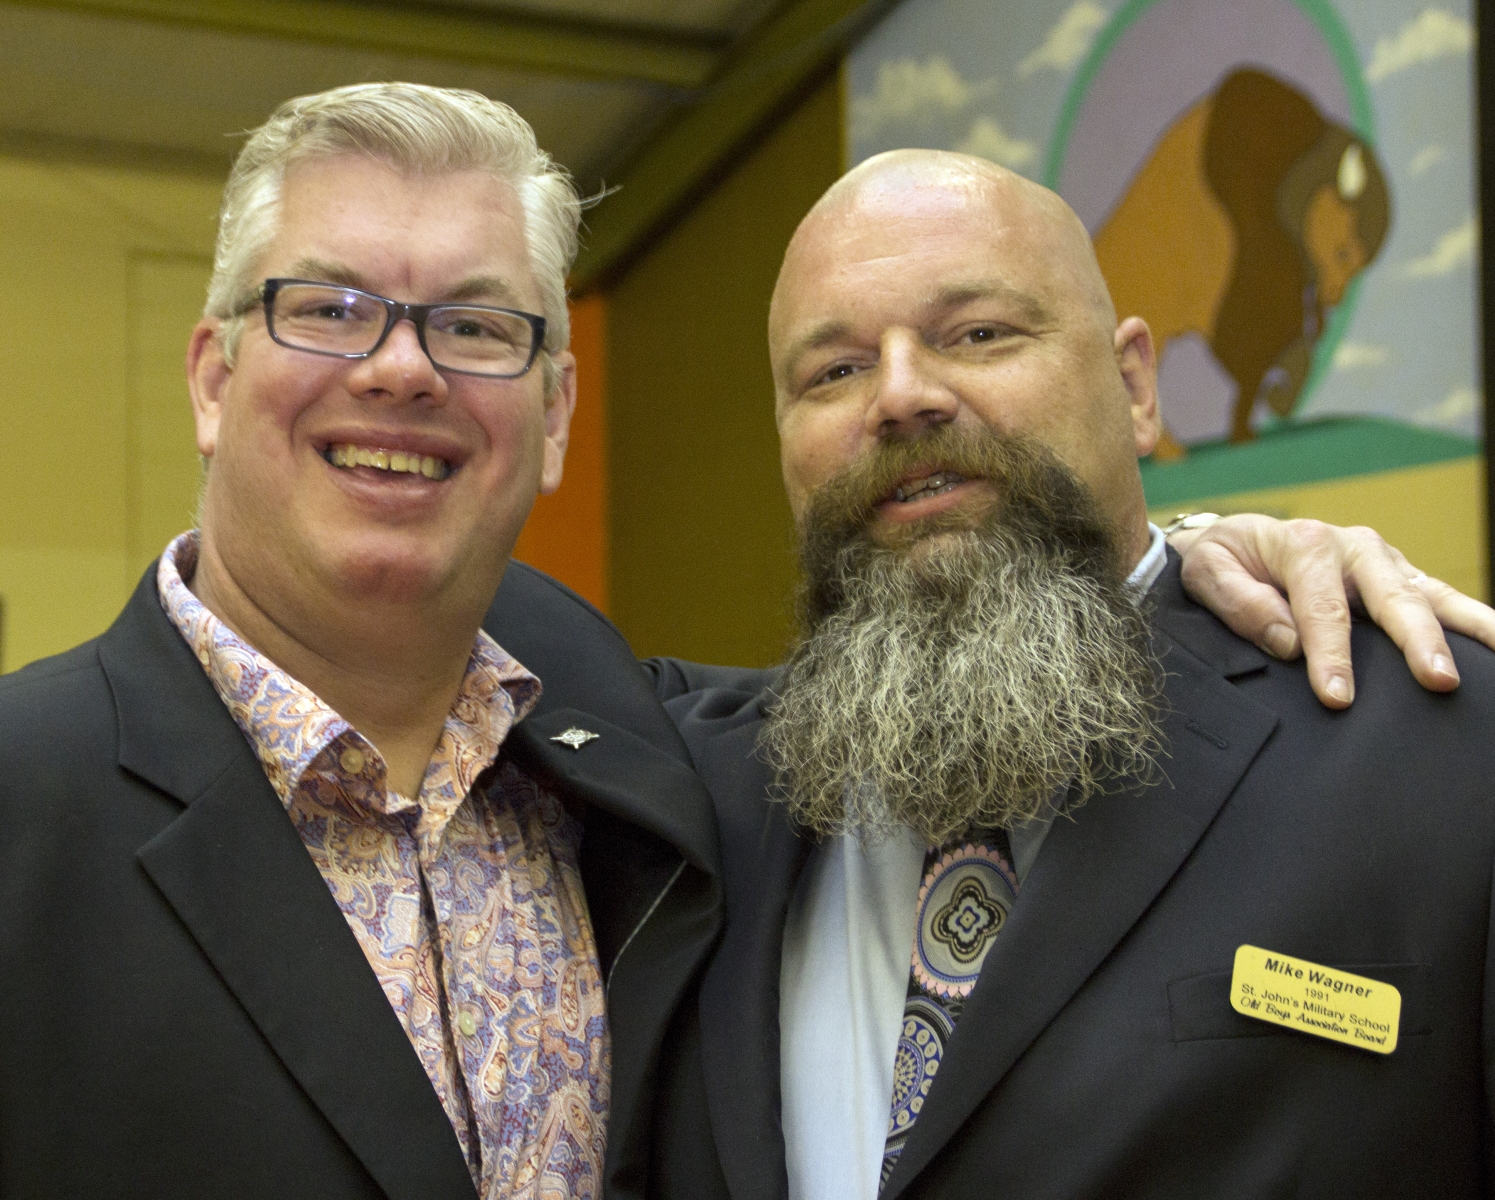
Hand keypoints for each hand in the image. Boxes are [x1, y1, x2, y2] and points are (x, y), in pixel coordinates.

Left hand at [1171, 515, 1494, 708]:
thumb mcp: (1206, 572)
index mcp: (1305, 544)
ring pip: (1432, 595)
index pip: (1322, 609)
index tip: (1339, 697)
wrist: (1235, 539)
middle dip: (1417, 641)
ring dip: (1467, 627)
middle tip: (1438, 681)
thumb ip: (1239, 603)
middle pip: (1393, 598)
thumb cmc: (1221, 560)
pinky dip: (1471, 622)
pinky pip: (1441, 600)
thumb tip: (1288, 642)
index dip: (1331, 655)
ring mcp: (1384, 562)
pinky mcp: (1401, 577)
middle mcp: (1354, 547)